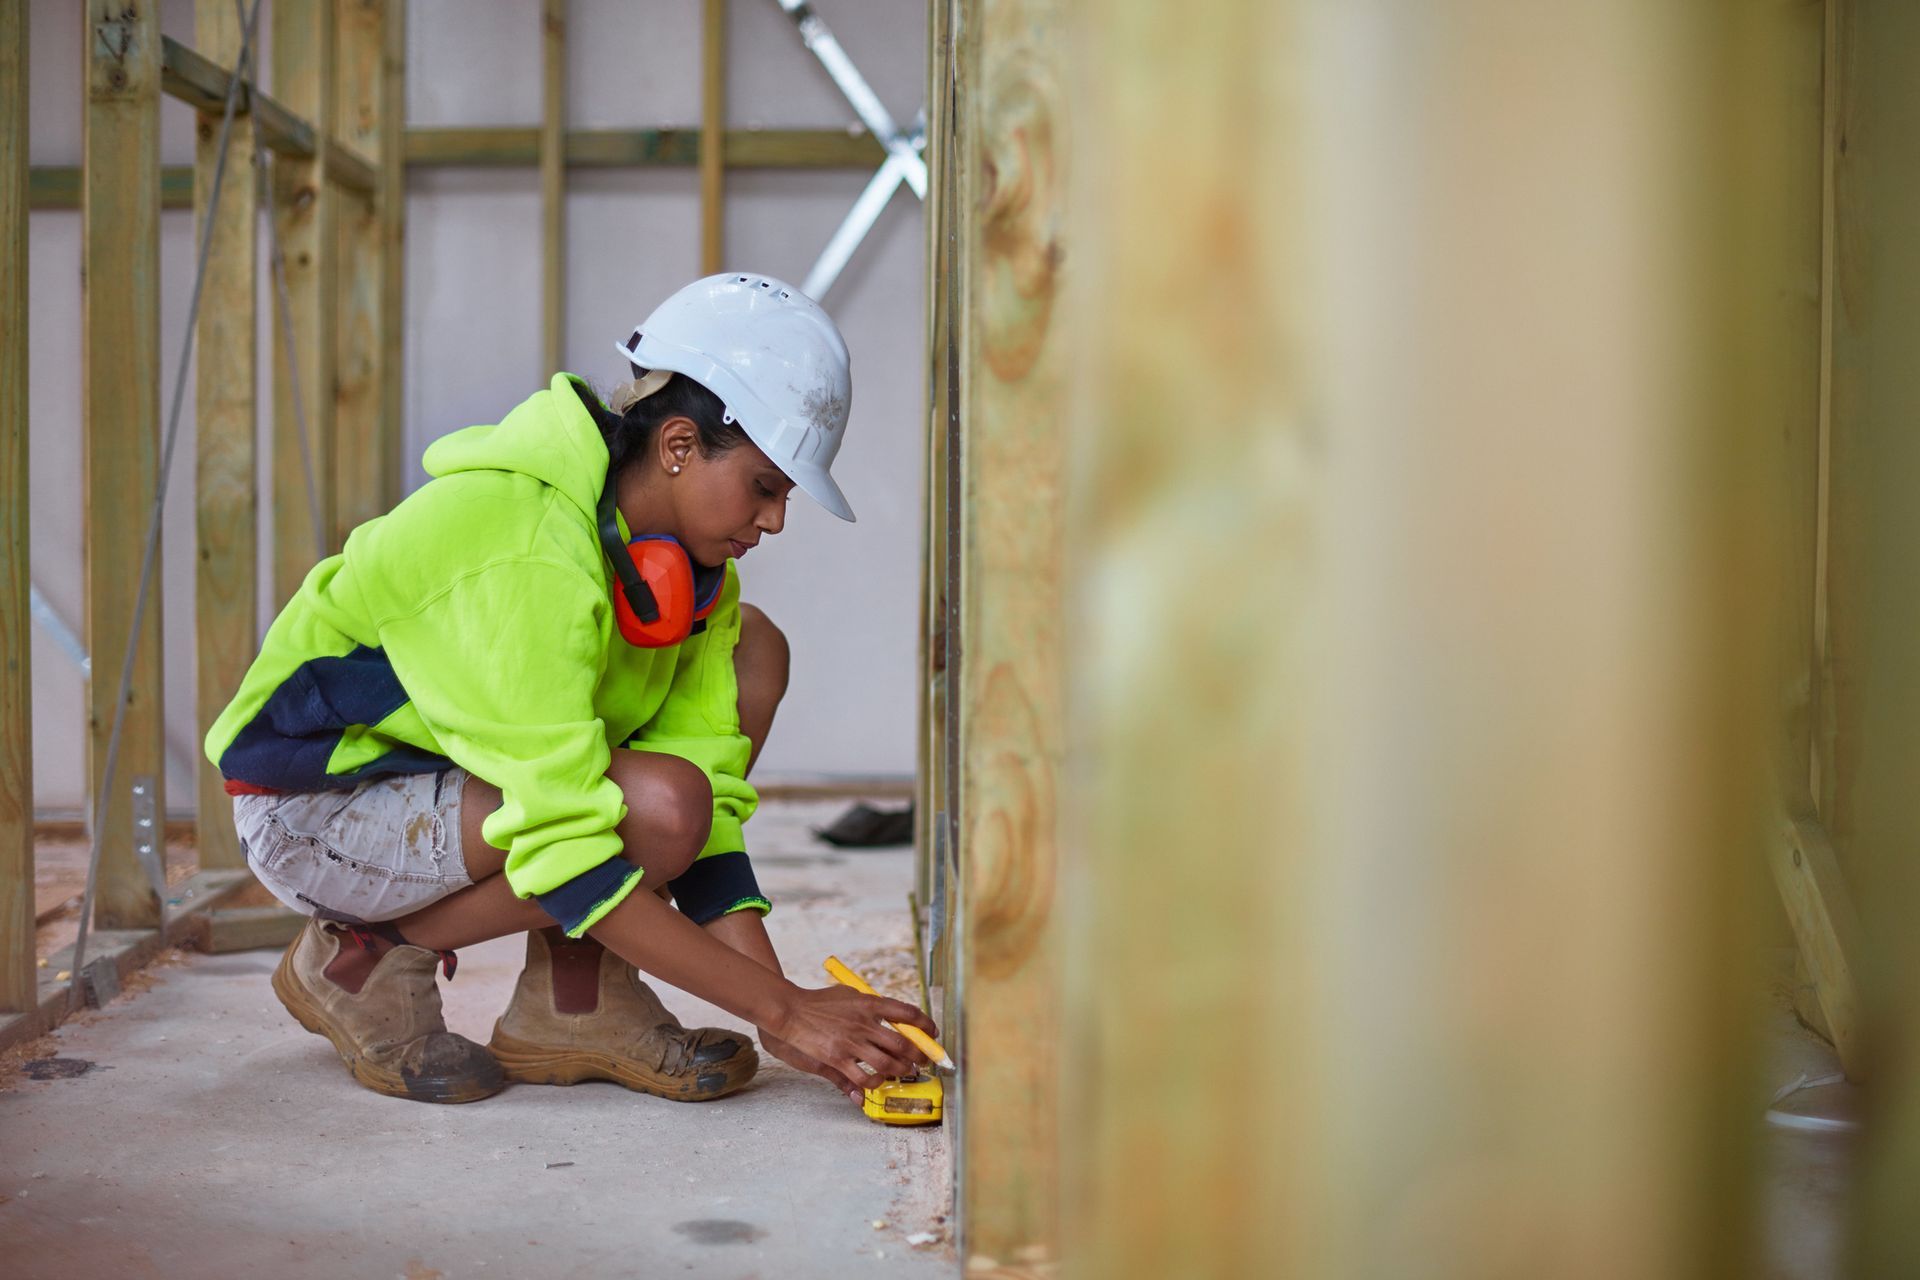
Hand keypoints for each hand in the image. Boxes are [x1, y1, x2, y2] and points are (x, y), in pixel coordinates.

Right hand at [765, 986, 939, 1098]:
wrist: (789, 1011)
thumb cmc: (818, 1003)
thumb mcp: (847, 997)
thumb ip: (868, 1009)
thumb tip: (887, 1016)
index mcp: (869, 1003)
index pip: (907, 1012)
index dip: (925, 1024)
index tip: (932, 1032)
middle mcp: (864, 1023)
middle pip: (903, 1044)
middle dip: (919, 1056)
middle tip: (922, 1060)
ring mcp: (851, 1042)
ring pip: (888, 1064)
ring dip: (901, 1072)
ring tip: (904, 1072)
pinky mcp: (837, 1059)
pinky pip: (863, 1078)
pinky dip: (874, 1084)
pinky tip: (876, 1082)